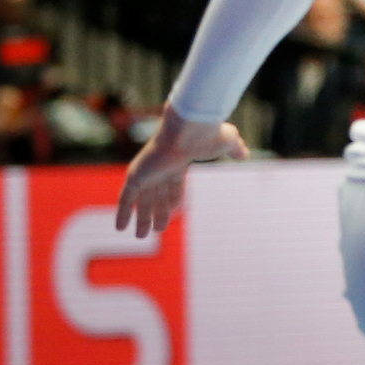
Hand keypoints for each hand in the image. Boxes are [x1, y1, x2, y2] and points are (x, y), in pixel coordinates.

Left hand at [116, 105, 248, 239]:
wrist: (190, 128)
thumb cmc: (208, 134)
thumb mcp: (227, 142)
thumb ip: (234, 149)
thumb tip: (245, 154)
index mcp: (179, 161)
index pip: (174, 184)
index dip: (173, 198)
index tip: (174, 210)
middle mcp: (162, 168)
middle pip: (158, 195)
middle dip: (157, 212)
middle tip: (156, 230)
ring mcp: (148, 172)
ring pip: (143, 200)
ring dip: (142, 218)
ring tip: (141, 236)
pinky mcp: (136, 175)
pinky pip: (126, 199)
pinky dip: (122, 213)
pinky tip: (119, 229)